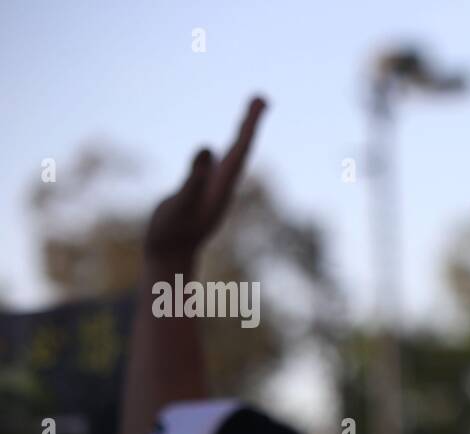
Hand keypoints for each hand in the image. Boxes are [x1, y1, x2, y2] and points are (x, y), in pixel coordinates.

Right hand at [143, 97, 267, 265]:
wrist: (168, 258)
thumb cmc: (170, 232)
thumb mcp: (179, 202)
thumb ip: (194, 177)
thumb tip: (208, 148)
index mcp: (221, 187)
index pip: (239, 150)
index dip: (248, 126)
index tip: (259, 102)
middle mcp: (223, 187)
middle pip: (241, 150)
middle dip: (250, 123)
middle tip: (261, 97)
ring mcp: (214, 191)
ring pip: (232, 157)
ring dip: (242, 134)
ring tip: (250, 113)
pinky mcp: (203, 195)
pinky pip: (220, 167)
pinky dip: (226, 151)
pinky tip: (225, 149)